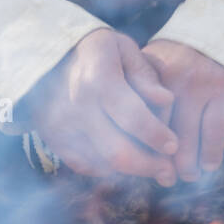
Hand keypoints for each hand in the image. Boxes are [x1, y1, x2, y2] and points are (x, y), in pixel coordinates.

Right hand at [23, 30, 178, 183]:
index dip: (156, 135)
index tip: (173, 146)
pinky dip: (107, 169)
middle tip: (169, 173)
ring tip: (153, 168)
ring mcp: (61, 127)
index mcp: (98, 78)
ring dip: (131, 172)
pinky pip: (84, 166)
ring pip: (102, 165)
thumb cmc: (97, 50)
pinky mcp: (52, 140)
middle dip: (149, 167)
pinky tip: (125, 161)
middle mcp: (76, 106)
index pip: (132, 117)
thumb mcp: (125, 49)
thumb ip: (146, 76)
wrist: (49, 54)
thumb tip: (166, 100)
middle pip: (117, 153)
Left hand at [142, 40, 223, 181]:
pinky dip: (211, 153)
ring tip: (186, 176)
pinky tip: (207, 166)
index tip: (137, 163)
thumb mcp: (150, 66)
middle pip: (160, 128)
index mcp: (149, 70)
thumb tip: (118, 145)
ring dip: (186, 164)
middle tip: (163, 177)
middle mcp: (172, 74)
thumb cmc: (175, 61)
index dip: (136, 143)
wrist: (216, 36)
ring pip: (187, 136)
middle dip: (160, 160)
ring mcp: (199, 82)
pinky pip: (215, 131)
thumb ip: (134, 96)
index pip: (138, 115)